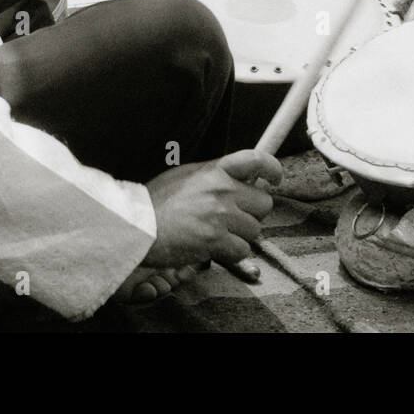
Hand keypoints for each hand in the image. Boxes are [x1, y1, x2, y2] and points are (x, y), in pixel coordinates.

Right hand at [142, 150, 283, 268]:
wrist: (138, 226)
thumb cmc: (157, 202)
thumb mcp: (185, 175)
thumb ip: (213, 175)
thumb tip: (238, 180)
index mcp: (214, 170)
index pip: (256, 159)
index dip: (272, 168)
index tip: (275, 179)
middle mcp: (222, 189)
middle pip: (264, 203)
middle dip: (252, 213)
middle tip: (232, 219)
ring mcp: (220, 215)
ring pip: (254, 230)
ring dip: (240, 236)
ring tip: (216, 234)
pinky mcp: (216, 240)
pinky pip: (242, 250)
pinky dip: (230, 253)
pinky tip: (212, 248)